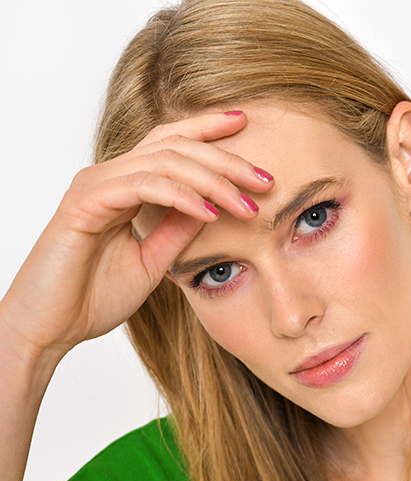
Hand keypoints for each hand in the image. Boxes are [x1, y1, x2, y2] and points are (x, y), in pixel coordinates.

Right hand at [0, 111, 268, 366]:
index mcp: (122, 186)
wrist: (50, 328)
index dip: (207, 131)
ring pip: (164, 161)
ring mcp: (95, 186)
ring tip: (247, 204)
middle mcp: (108, 177)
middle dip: (225, 158)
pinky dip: (182, 197)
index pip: (169, 144)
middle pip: (174, 145)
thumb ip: (176, 231)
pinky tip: (210, 214)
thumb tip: (212, 208)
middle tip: (264, 179)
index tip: (246, 126)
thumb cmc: (90, 298)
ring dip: (212, 181)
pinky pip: (143, 186)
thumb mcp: (151, 262)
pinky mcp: (86, 204)